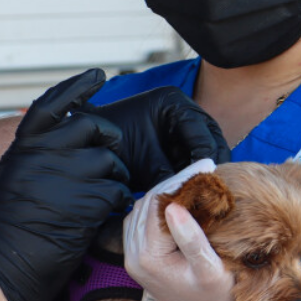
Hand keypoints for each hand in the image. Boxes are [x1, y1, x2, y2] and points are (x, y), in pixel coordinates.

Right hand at [0, 69, 133, 300]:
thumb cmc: (3, 235)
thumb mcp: (9, 182)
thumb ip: (34, 159)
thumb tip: (60, 144)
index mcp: (22, 149)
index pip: (52, 104)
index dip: (77, 87)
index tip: (97, 76)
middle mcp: (43, 155)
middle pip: (92, 126)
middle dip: (108, 140)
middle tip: (111, 156)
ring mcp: (65, 177)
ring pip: (109, 161)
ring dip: (115, 178)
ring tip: (104, 196)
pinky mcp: (86, 203)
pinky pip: (116, 191)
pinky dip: (118, 201)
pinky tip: (108, 213)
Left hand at [85, 87, 229, 190]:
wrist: (88, 149)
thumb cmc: (110, 147)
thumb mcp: (138, 159)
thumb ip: (164, 173)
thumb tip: (187, 193)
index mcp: (173, 102)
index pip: (202, 132)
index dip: (206, 159)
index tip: (206, 183)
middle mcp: (185, 111)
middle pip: (212, 141)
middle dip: (210, 168)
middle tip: (209, 195)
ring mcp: (185, 128)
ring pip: (208, 154)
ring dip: (204, 175)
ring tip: (201, 198)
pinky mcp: (181, 146)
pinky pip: (196, 162)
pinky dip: (195, 178)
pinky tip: (192, 196)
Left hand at [124, 162, 257, 300]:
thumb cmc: (217, 297)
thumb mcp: (211, 270)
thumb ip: (193, 240)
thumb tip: (174, 207)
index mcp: (148, 258)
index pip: (159, 204)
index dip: (182, 181)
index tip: (207, 166)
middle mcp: (133, 256)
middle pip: (149, 203)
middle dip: (175, 183)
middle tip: (203, 170)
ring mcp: (131, 255)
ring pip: (143, 208)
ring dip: (167, 192)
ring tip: (194, 181)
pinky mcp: (136, 255)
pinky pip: (142, 219)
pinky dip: (159, 206)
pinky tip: (182, 199)